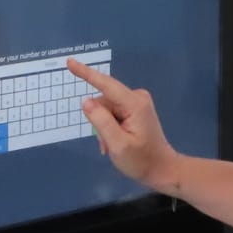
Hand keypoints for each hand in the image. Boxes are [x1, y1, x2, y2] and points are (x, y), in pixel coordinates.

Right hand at [67, 57, 178, 190]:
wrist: (162, 169)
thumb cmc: (141, 160)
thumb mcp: (118, 145)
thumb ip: (101, 122)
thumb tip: (86, 101)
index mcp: (134, 104)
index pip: (105, 84)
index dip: (86, 73)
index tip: (70, 62)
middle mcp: (136, 97)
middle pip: (104, 101)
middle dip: (99, 121)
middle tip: (105, 144)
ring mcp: (136, 102)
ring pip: (106, 108)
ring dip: (103, 127)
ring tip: (110, 146)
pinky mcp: (135, 108)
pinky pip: (112, 112)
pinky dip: (109, 127)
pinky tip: (115, 141)